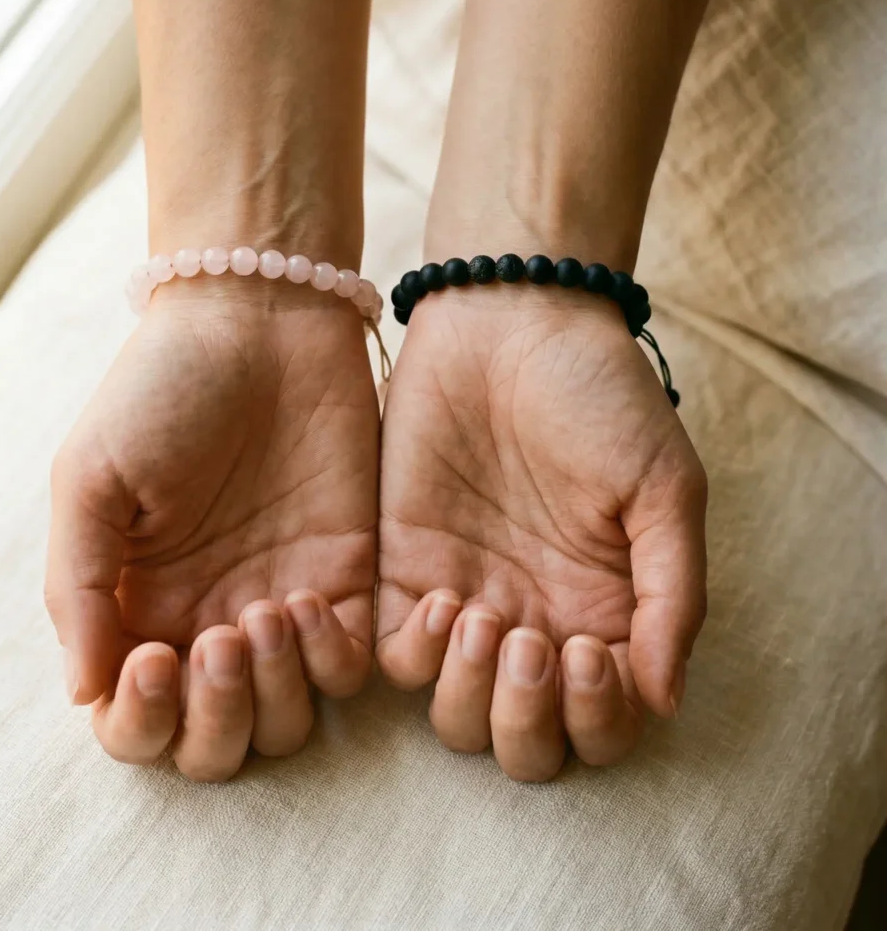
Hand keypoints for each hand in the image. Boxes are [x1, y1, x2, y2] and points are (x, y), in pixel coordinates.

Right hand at [45, 279, 378, 780]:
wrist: (260, 322)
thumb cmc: (161, 390)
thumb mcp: (90, 477)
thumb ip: (78, 587)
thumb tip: (84, 695)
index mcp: (139, 608)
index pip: (134, 721)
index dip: (140, 722)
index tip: (153, 659)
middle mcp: (210, 622)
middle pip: (214, 742)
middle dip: (214, 719)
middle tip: (218, 641)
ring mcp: (282, 606)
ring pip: (285, 721)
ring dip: (273, 693)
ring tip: (268, 610)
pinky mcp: (348, 580)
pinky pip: (350, 668)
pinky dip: (333, 660)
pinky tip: (311, 598)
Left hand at [377, 286, 706, 780]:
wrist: (511, 323)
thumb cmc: (599, 397)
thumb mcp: (663, 487)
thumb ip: (673, 595)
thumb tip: (664, 701)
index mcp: (605, 614)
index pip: (604, 726)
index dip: (599, 719)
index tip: (591, 650)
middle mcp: (534, 624)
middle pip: (524, 741)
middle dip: (525, 721)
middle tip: (526, 643)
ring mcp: (466, 602)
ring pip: (454, 716)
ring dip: (468, 694)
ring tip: (479, 614)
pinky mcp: (401, 571)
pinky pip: (393, 658)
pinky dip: (412, 656)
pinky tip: (439, 596)